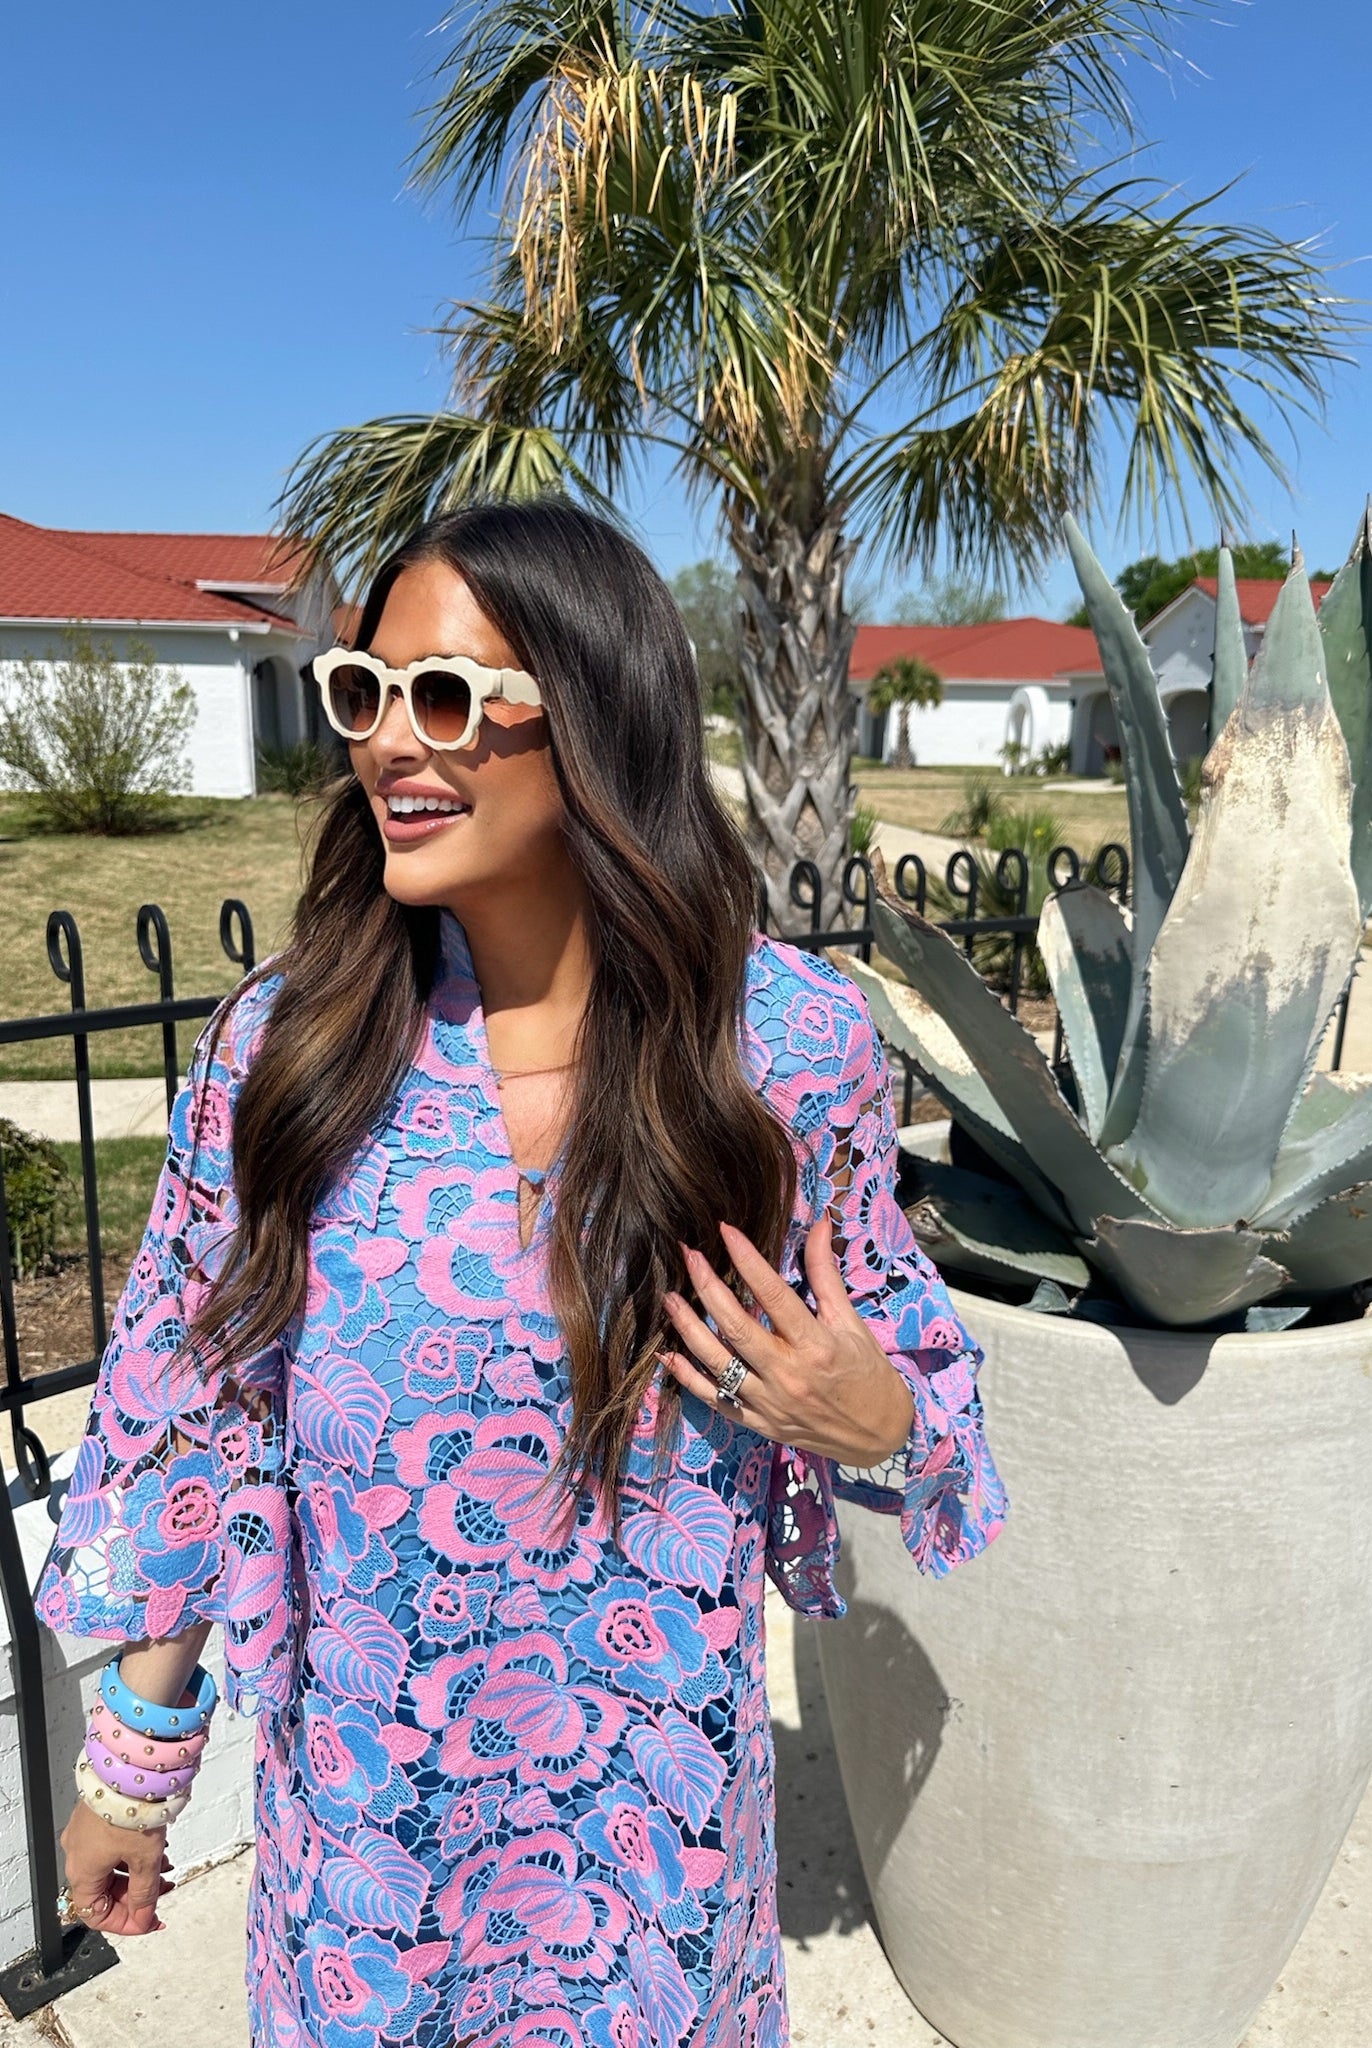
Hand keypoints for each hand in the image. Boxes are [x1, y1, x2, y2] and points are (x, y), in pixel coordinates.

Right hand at [60, 1797, 173, 1935]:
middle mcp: (77, 1855)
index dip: (125, 1923)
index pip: (96, 1915)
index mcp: (81, 1872)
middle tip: (162, 1892)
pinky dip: (132, 1855)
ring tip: (164, 1868)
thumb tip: (145, 1918)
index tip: (149, 1920)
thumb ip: (145, 1894)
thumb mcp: (145, 1860)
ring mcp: (85, 1835)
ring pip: (111, 1868)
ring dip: (137, 1874)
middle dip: (136, 1895)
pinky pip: (111, 1847)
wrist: (128, 1768)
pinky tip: (155, 1849)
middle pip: (104, 1891)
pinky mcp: (96, 1817)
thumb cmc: (130, 1810)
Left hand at [660, 1213, 914, 1466]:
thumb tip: (819, 1223)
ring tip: (670, 1298)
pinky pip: (716, 1401)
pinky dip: (689, 1379)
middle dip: (708, 1287)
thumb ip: (826, 1275)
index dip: (748, 1260)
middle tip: (689, 1255)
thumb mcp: (852, 1323)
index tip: (726, 1231)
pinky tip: (670, 1355)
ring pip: (718, 1363)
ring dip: (689, 1328)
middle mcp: (789, 1375)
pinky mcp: (760, 1424)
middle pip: (737, 1327)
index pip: (775, 1295)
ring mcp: (770, 1403)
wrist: (880, 1437)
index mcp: (816, 1345)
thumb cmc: (869, 1374)